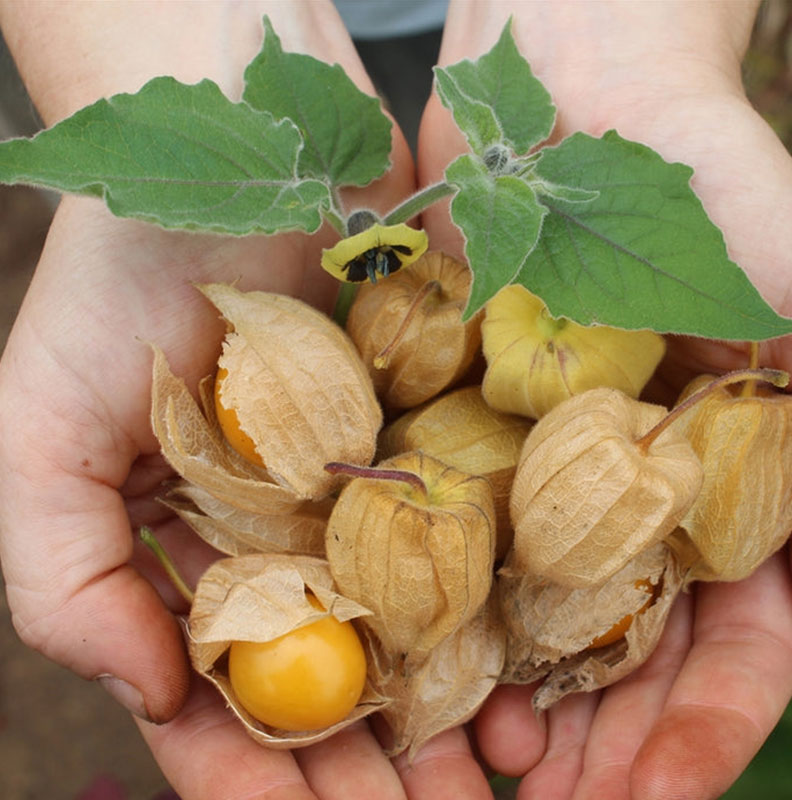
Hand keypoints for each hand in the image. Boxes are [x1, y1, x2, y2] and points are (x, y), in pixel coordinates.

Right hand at [0, 3, 497, 797]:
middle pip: (330, 687)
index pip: (218, 698)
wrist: (237, 168)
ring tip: (492, 784)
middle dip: (366, 776)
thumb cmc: (117, 288)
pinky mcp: (430, 448)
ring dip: (446, 721)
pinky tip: (532, 682)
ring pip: (412, 638)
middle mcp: (284, 540)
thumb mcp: (34, 433)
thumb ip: (60, 577)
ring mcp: (364, 498)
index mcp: (190, 555)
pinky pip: (471, 551)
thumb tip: (156, 700)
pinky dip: (498, 618)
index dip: (253, 779)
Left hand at [418, 3, 791, 797]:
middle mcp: (640, 467)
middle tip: (546, 799)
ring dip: (515, 687)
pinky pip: (452, 522)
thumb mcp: (765, 226)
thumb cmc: (676, 138)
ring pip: (540, 600)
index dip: (713, 713)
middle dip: (604, 731)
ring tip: (478, 756)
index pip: (749, 619)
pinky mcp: (466, 411)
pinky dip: (439, 595)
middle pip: (635, 635)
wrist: (566, 67)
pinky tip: (411, 652)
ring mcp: (547, 446)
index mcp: (733, 454)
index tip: (662, 789)